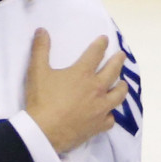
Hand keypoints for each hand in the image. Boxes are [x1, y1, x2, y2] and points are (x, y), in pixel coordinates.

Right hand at [24, 28, 127, 153]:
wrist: (44, 131)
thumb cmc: (41, 100)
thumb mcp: (37, 71)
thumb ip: (40, 49)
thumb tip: (42, 30)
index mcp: (82, 74)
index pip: (95, 54)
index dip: (101, 44)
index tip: (105, 39)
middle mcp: (96, 89)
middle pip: (113, 72)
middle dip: (118, 61)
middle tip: (121, 55)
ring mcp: (100, 108)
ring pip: (118, 95)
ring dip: (122, 87)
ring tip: (123, 83)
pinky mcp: (99, 125)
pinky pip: (111, 118)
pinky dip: (111, 114)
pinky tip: (109, 113)